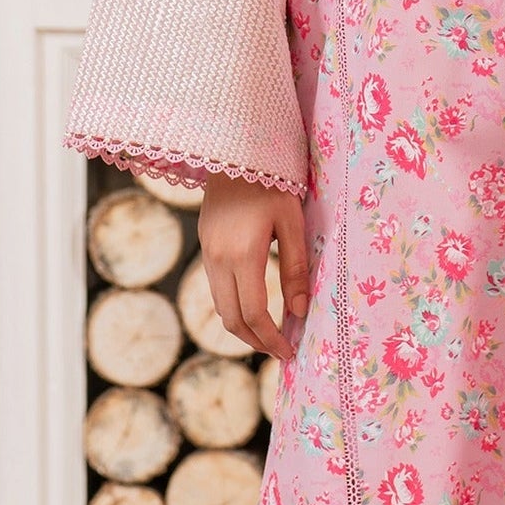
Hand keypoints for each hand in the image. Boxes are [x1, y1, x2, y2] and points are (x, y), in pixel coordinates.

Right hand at [200, 175, 308, 363]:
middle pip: (231, 319)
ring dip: (243, 328)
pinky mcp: (205, 247)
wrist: (234, 152)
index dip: (271, 339)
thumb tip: (300, 312)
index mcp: (242, 254)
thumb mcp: (293, 223)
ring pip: (220, 307)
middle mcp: (218, 259)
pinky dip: (234, 307)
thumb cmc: (272, 183)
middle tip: (280, 352)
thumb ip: (296, 269)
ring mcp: (207, 254)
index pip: (254, 313)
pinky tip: (255, 309)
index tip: (289, 352)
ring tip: (270, 336)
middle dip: (256, 342)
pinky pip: (216, 289)